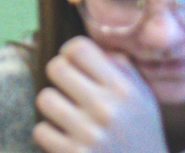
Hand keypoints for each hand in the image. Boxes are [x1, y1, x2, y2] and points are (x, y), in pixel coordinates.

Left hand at [33, 37, 167, 152]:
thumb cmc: (141, 133)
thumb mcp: (143, 96)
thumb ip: (119, 66)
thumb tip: (83, 47)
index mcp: (124, 89)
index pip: (79, 48)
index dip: (70, 51)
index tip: (73, 62)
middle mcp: (106, 109)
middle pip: (56, 68)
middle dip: (59, 75)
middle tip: (68, 87)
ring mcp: (88, 135)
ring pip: (45, 98)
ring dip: (53, 105)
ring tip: (67, 113)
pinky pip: (41, 130)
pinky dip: (50, 133)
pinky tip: (66, 137)